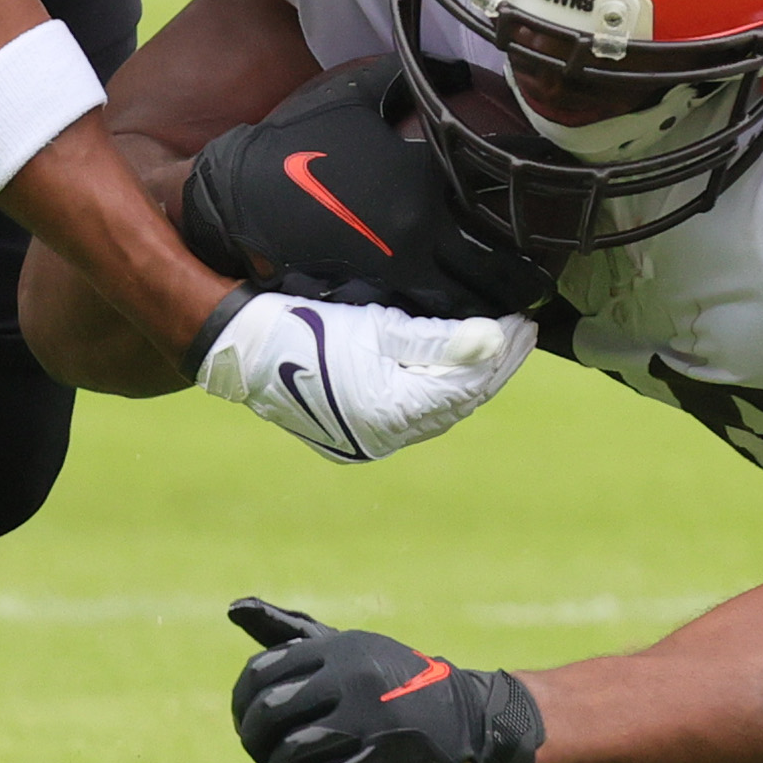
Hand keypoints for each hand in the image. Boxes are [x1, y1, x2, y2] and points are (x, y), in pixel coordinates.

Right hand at [177, 59, 556, 317]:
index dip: (542, 206)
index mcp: (426, 178)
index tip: (562, 205)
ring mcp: (399, 270)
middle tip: (548, 278)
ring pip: (473, 308)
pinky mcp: (376, 297)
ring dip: (501, 310)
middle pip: (504, 273)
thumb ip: (414, 81)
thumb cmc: (299, 139)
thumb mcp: (358, 94)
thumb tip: (459, 69)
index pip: (508, 197)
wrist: (238, 194)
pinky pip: (434, 322)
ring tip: (519, 308)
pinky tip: (473, 323)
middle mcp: (422, 230)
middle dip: (532, 281)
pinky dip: (460, 326)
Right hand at [194, 291, 530, 461]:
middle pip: (456, 403)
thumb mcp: (374, 324)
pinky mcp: (354, 434)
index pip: (465, 386)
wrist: (240, 347)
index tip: (522, 323)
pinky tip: (451, 368)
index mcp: (388, 413)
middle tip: (520, 333)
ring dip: (467, 382)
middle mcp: (382, 437)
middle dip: (491, 369)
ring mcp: (366, 440)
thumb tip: (493, 339)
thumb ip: (436, 338)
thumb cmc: (302, 325)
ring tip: (496, 347)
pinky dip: (437, 392)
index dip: (499, 356)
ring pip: (436, 412)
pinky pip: (412, 415)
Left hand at [226, 597, 544, 762]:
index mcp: (341, 650)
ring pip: (288, 756)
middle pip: (268, 717)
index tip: (251, 723)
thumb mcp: (351, 649)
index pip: (259, 674)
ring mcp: (368, 724)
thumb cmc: (401, 686)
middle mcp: (353, 681)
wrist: (478, 725)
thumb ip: (290, 633)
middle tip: (267, 756)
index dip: (242, 705)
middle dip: (255, 744)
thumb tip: (232, 607)